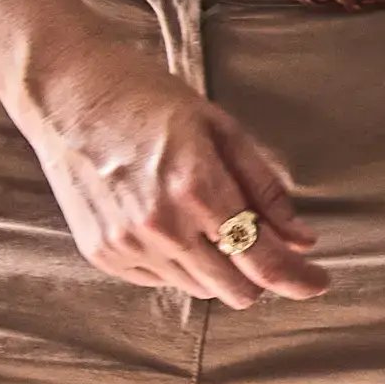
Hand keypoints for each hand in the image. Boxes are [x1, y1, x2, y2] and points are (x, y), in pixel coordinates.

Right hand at [2, 9, 323, 305]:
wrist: (66, 94)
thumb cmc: (147, 98)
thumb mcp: (219, 127)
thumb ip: (263, 187)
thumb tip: (301, 238)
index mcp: (197, 188)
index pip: (261, 259)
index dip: (297, 278)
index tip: (318, 282)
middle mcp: (162, 226)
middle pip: (234, 289)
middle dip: (261, 276)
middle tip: (269, 250)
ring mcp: (128, 244)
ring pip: (198, 288)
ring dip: (218, 268)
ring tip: (209, 222)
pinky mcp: (103, 253)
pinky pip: (160, 279)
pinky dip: (178, 262)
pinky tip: (171, 223)